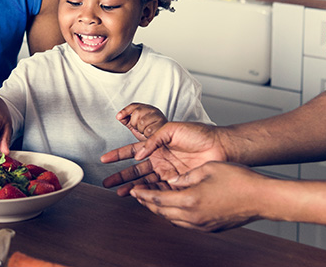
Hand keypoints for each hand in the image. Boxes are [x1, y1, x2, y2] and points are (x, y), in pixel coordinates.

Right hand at [100, 121, 225, 194]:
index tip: (105, 159)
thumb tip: (139, 154)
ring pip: (145, 182)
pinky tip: (140, 196)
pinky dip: (149, 194)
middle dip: (120, 176)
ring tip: (119, 193)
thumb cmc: (199, 133)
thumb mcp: (171, 129)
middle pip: (135, 170)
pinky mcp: (177, 183)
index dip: (118, 155)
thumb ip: (153, 139)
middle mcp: (160, 160)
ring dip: (132, 187)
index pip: (133, 151)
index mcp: (156, 145)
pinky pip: (160, 190)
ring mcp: (168, 172)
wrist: (220, 146)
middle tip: (107, 182)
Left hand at [117, 103, 167, 140]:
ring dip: (142, 130)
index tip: (118, 117)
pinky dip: (148, 135)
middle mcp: (154, 111)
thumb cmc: (151, 134)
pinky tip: (151, 136)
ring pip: (142, 122)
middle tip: (140, 129)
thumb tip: (119, 116)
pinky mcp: (163, 126)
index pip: (134, 106)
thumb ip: (127, 120)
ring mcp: (159, 117)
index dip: (125, 111)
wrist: (164, 143)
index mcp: (147, 109)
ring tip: (146, 133)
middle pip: (137, 112)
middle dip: (135, 123)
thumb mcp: (137, 126)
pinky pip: (149, 131)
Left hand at [130, 161, 266, 231]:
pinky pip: (185, 223)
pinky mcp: (210, 228)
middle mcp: (194, 216)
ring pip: (172, 220)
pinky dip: (174, 215)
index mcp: (190, 200)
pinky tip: (174, 207)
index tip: (133, 190)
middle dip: (148, 203)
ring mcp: (202, 225)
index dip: (143, 194)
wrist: (262, 198)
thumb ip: (185, 176)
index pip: (157, 199)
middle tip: (138, 195)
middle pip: (162, 212)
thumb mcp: (207, 169)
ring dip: (160, 210)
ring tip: (153, 200)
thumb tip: (171, 180)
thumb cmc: (239, 180)